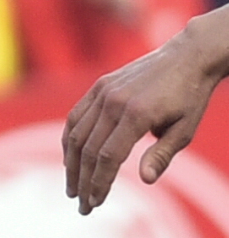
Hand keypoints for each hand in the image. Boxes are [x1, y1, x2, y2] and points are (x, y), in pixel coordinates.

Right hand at [62, 17, 228, 214]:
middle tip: (81, 205)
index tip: (95, 204)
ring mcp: (102, 91)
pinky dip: (70, 138)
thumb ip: (162, 155)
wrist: (186, 56)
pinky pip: (77, 115)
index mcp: (136, 115)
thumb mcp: (185, 130)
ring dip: (71, 162)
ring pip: (76, 131)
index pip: (107, 157)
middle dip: (82, 180)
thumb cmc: (190, 97)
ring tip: (72, 186)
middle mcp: (113, 102)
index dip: (98, 183)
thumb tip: (144, 180)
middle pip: (87, 148)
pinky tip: (71, 156)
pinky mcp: (99, 86)